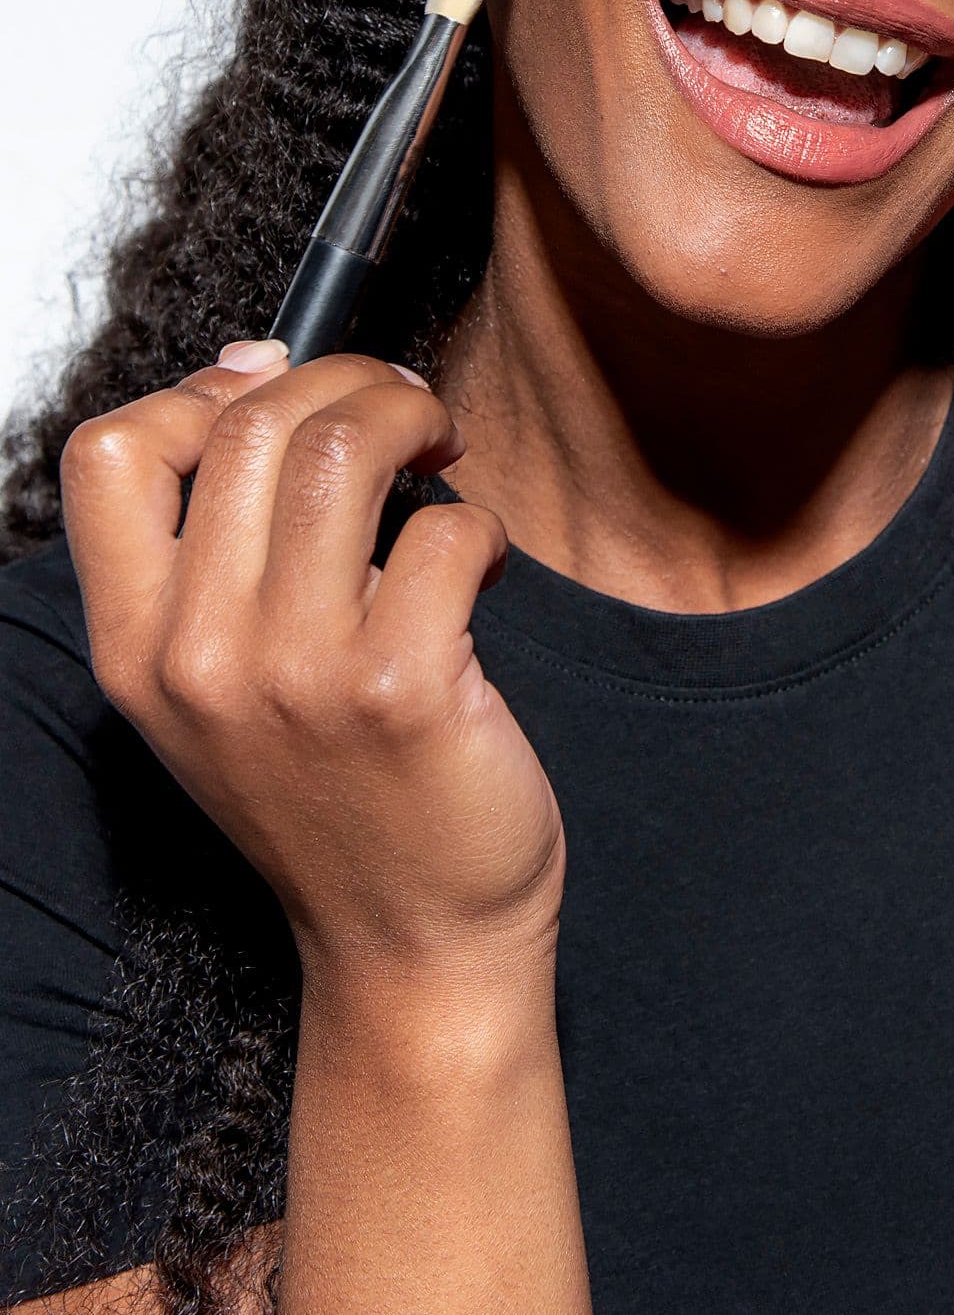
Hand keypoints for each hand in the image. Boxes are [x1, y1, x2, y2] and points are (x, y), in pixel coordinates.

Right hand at [60, 344, 563, 986]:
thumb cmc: (335, 795)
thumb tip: (249, 369)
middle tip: (404, 407)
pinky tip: (483, 565)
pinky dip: (482, 525)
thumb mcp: (222, 682)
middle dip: (348, 380)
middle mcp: (200, 659)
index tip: (280, 391)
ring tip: (442, 454)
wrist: (413, 945)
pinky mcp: (404, 690)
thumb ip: (216, 545)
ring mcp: (299, 677)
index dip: (201, 391)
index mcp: (138, 649)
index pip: (110, 453)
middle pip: (248, 424)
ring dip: (414, 420)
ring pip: (344, 449)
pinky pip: (447, 530)